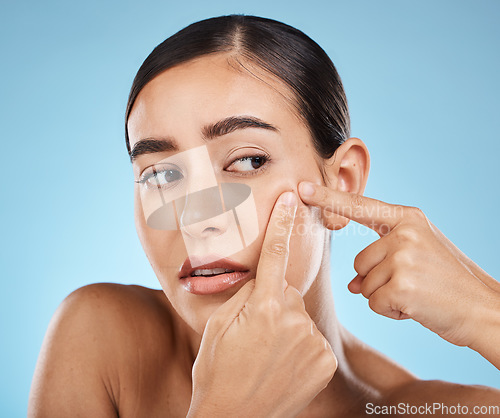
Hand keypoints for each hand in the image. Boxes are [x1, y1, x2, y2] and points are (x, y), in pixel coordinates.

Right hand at [187, 192, 336, 417]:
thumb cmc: (217, 370)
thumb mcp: (220, 325)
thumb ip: (246, 295)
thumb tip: (263, 279)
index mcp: (263, 306)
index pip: (275, 254)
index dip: (283, 223)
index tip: (291, 199)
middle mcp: (293, 319)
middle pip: (286, 293)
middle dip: (272, 303)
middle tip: (254, 333)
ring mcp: (312, 341)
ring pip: (299, 317)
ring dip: (286, 327)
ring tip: (266, 354)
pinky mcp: (324, 360)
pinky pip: (311, 339)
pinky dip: (300, 346)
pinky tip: (283, 365)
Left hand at [298, 181, 499, 349]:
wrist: (484, 309)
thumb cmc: (449, 282)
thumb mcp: (420, 253)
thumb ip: (384, 257)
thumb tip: (352, 283)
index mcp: (408, 218)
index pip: (360, 206)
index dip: (328, 198)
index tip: (302, 189)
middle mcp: (404, 232)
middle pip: (358, 261)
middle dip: (376, 280)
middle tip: (412, 283)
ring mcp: (403, 256)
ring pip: (363, 284)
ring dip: (385, 296)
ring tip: (417, 294)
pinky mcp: (402, 284)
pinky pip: (374, 302)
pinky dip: (391, 311)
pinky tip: (417, 307)